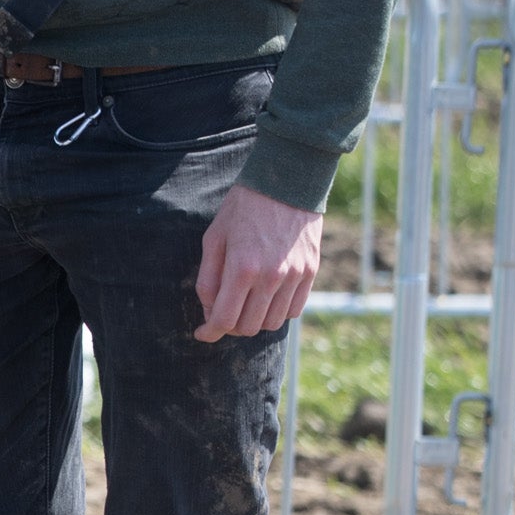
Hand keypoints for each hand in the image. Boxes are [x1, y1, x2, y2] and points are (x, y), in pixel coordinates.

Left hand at [193, 185, 320, 340]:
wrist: (287, 182)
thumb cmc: (243, 208)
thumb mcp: (214, 239)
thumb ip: (208, 279)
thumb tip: (209, 311)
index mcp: (243, 269)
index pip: (225, 320)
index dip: (210, 332)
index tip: (202, 332)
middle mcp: (272, 277)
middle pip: (248, 327)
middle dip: (229, 327)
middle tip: (222, 314)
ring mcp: (295, 275)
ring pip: (272, 323)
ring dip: (254, 321)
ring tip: (244, 305)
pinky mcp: (311, 271)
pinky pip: (294, 310)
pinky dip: (278, 312)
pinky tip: (266, 299)